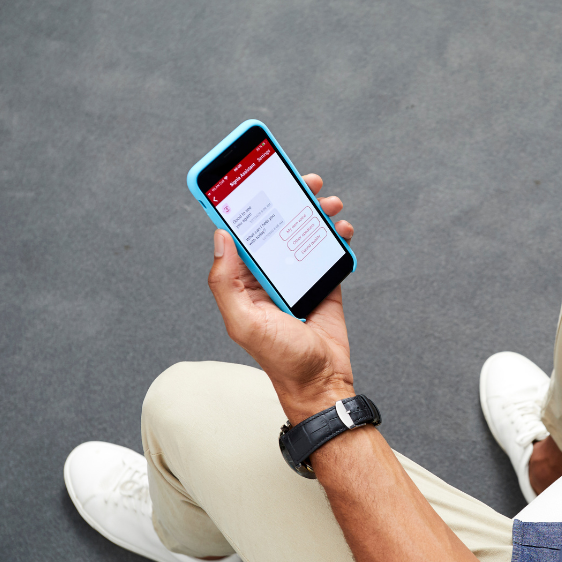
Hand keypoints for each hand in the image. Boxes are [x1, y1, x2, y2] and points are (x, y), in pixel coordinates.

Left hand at [207, 174, 356, 421]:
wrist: (323, 382)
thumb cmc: (281, 360)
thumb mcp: (244, 322)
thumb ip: (225, 282)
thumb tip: (220, 238)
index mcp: (244, 282)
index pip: (241, 235)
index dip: (246, 206)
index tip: (255, 179)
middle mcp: (269, 276)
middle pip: (276, 227)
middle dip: (289, 201)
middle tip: (304, 181)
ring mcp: (298, 279)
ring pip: (303, 235)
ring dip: (316, 214)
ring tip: (329, 202)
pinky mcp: (324, 284)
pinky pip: (327, 252)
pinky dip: (335, 237)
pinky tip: (341, 228)